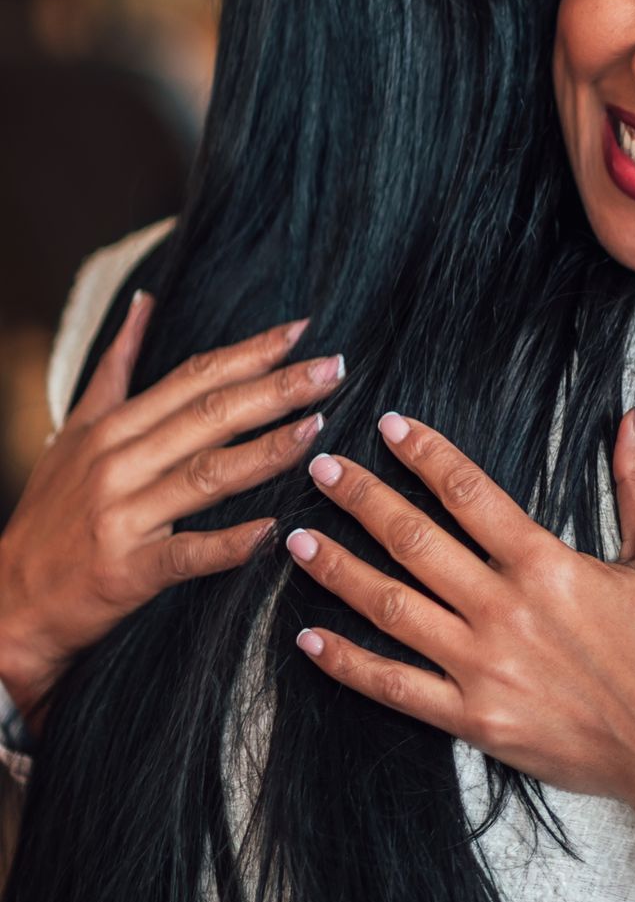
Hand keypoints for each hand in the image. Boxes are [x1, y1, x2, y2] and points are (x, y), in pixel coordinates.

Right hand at [0, 294, 342, 723]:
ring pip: (206, 474)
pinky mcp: (127, 569)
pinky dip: (231, 543)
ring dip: (266, 451)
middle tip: (334, 369)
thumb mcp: (75, 431)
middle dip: (276, 389)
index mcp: (113, 427)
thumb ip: (115, 368)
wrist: (9, 599)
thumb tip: (144, 302)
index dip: (251, 353)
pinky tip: (273, 531)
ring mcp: (122, 515)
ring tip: (317, 429)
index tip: (303, 331)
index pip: (193, 378)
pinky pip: (188, 553)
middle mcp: (118, 462)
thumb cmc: (53, 513)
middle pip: (209, 415)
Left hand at [286, 407, 634, 845]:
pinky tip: (309, 640)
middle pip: (415, 543)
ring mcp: (482, 668)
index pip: (471, 495)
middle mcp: (505, 611)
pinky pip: (395, 687)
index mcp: (548, 566)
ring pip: (392, 608)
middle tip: (321, 471)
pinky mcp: (474, 718)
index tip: (390, 425)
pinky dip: (347, 663)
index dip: (427, 455)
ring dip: (339, 571)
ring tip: (297, 540)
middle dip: (363, 501)